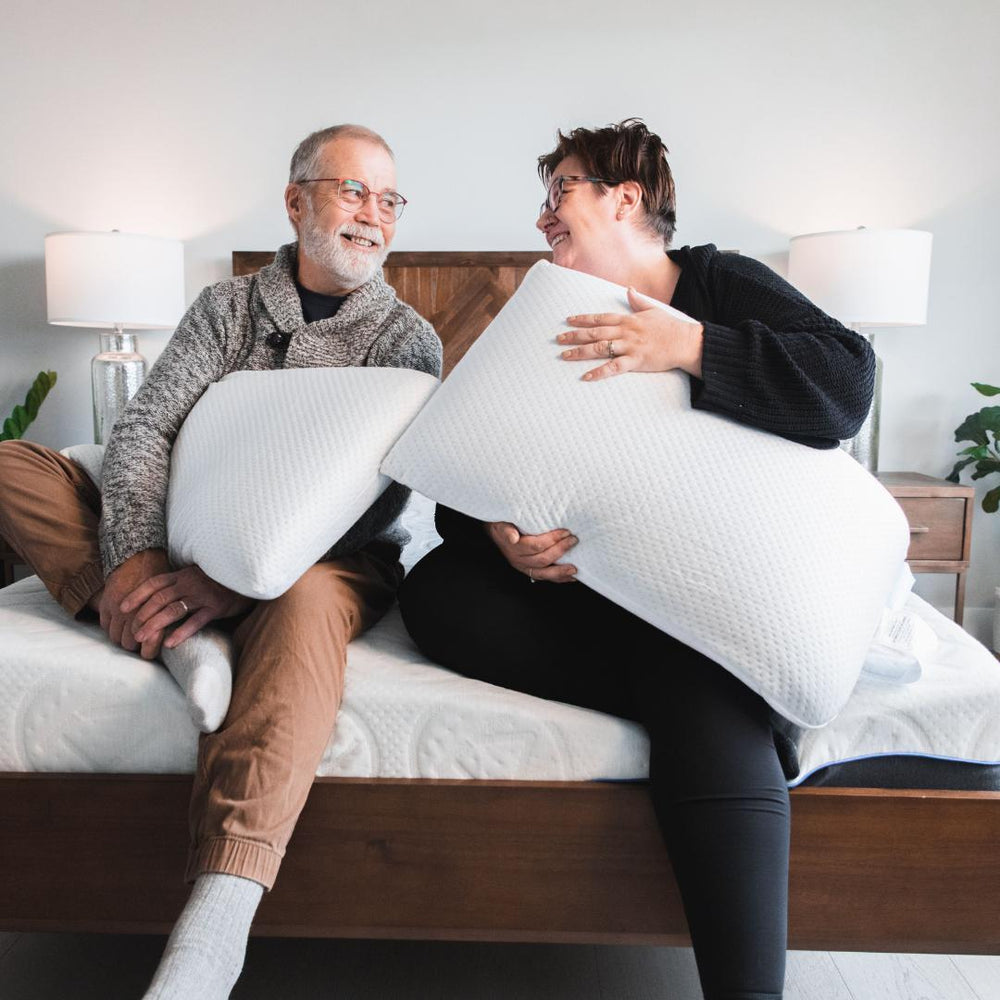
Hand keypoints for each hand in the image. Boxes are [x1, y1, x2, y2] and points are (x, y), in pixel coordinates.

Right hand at [99, 548, 171, 657]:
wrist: (141, 556)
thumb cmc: (161, 577)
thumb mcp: (171, 596)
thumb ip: (170, 615)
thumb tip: (172, 638)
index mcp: (154, 613)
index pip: (149, 643)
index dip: (150, 651)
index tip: (150, 652)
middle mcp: (134, 613)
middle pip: (129, 644)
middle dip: (135, 646)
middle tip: (140, 645)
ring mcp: (118, 609)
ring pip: (115, 637)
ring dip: (122, 639)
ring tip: (129, 637)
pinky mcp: (106, 603)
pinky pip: (105, 625)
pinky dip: (111, 628)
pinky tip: (118, 626)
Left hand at [123, 565, 253, 654]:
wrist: (247, 580)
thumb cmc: (218, 582)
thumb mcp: (196, 577)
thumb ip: (178, 584)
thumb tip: (155, 597)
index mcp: (183, 575)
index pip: (154, 583)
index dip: (137, 594)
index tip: (122, 607)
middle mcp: (191, 583)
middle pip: (161, 598)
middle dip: (143, 614)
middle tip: (131, 630)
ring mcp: (203, 595)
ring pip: (174, 609)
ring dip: (156, 623)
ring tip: (143, 638)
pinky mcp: (216, 607)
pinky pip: (196, 621)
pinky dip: (182, 632)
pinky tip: (170, 643)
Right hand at [485, 521, 577, 583]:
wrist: (496, 533)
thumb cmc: (502, 525)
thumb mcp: (501, 524)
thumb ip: (506, 530)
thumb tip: (513, 537)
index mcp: (513, 548)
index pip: (535, 546)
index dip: (552, 539)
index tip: (566, 532)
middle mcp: (518, 560)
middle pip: (542, 559)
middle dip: (560, 550)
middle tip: (573, 541)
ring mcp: (524, 568)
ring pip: (544, 573)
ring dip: (560, 572)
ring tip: (574, 569)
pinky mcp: (530, 571)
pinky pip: (545, 577)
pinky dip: (559, 578)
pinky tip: (570, 577)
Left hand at [557, 287, 704, 381]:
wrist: (686, 341)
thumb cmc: (670, 327)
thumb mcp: (653, 310)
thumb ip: (638, 301)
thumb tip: (629, 289)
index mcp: (628, 319)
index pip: (601, 317)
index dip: (583, 319)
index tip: (568, 320)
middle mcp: (626, 331)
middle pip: (595, 332)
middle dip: (574, 335)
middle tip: (558, 339)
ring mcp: (630, 346)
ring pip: (600, 348)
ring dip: (580, 352)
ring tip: (564, 355)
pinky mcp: (636, 361)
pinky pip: (614, 367)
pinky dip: (599, 372)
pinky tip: (586, 377)